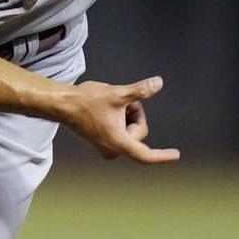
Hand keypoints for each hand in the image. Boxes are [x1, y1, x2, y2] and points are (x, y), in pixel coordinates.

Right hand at [63, 76, 179, 163]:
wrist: (63, 104)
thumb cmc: (87, 101)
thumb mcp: (117, 94)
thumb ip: (140, 91)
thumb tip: (158, 83)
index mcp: (119, 142)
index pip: (146, 155)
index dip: (162, 155)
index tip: (175, 155)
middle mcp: (112, 149)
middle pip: (137, 133)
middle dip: (135, 115)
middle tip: (126, 100)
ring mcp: (104, 147)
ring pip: (128, 132)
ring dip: (126, 116)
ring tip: (114, 103)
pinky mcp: (98, 142)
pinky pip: (118, 133)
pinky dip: (118, 120)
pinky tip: (107, 108)